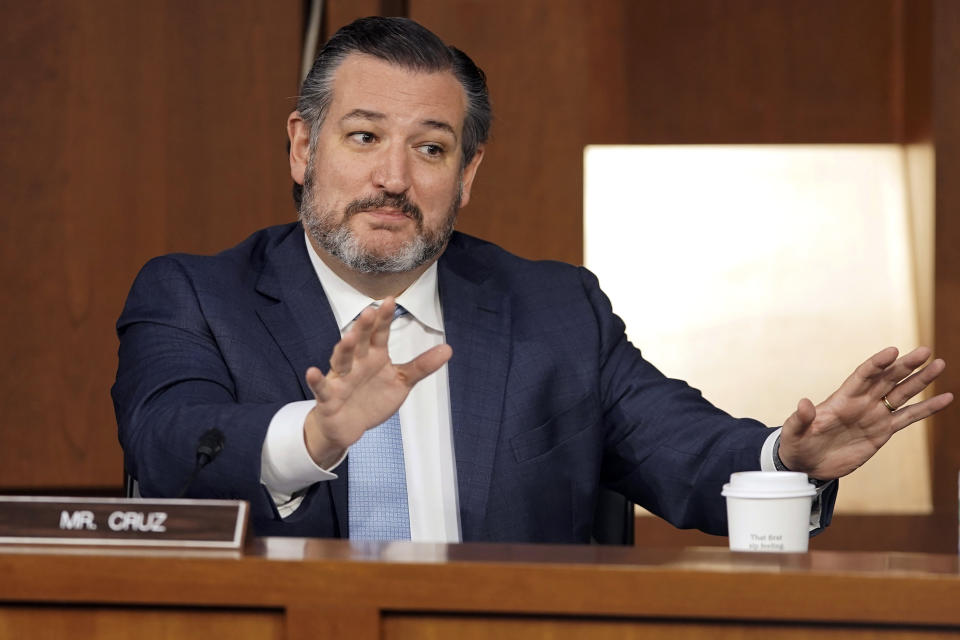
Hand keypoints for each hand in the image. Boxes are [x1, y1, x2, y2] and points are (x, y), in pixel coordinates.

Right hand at [302, 298, 451, 467]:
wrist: (349, 426)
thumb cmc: (372, 398)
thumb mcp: (401, 382)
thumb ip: (422, 366)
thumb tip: (448, 349)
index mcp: (374, 356)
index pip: (379, 334)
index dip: (384, 319)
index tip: (390, 301)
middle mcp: (357, 363)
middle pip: (360, 342)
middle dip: (364, 327)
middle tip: (370, 311)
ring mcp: (341, 379)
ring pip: (341, 360)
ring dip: (344, 349)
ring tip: (349, 337)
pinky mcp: (328, 397)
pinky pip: (321, 388)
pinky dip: (316, 380)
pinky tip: (312, 371)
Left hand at [778, 346, 952, 479]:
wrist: (806, 464)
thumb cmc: (796, 444)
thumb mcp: (793, 432)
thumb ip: (800, 418)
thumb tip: (803, 403)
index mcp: (841, 399)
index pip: (862, 376)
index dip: (877, 364)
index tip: (892, 351)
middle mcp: (861, 402)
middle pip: (887, 379)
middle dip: (906, 365)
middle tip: (925, 351)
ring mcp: (874, 415)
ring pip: (902, 393)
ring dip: (920, 380)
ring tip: (939, 364)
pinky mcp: (883, 431)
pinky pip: (909, 417)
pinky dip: (927, 408)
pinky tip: (945, 398)